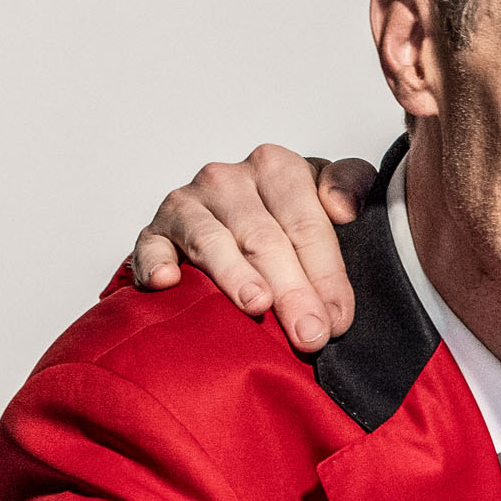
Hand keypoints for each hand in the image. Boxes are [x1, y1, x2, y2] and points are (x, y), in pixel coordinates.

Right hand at [124, 145, 377, 351]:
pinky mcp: (154, 232)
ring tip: (256, 306)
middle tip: (310, 333)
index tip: (338, 319)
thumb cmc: (284, 212)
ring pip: (213, 242)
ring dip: (235, 276)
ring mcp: (187, 204)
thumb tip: (344, 208)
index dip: (326, 274)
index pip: (306, 224)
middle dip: (292, 290)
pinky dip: (156, 263)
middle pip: (265, 239)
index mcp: (275, 167)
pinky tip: (168, 282)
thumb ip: (349, 184)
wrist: (225, 217)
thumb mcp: (324, 191)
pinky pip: (151, 247)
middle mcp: (228, 180)